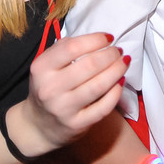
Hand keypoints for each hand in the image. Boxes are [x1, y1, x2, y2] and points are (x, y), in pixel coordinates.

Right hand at [10, 32, 127, 156]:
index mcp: (41, 68)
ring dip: (117, 70)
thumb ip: (65, 48)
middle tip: (118, 51)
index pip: (72, 48)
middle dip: (110, 55)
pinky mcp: (76, 124)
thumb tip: (97, 39)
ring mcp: (63, 108)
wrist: (38, 125)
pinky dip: (116, 93)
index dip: (95, 40)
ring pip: (98, 86)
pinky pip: (103, 108)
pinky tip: (120, 82)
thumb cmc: (48, 86)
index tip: (109, 38)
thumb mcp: (47, 64)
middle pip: (90, 65)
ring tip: (124, 62)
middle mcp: (50, 88)